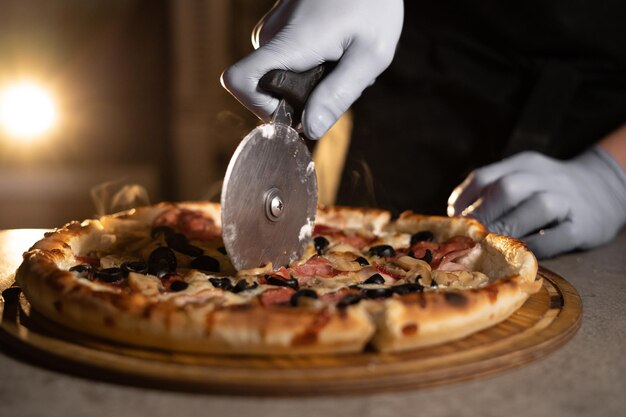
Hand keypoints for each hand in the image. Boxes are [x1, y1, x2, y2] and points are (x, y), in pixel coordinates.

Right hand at [221, 0, 403, 138]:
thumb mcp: (370, 53)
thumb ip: (338, 94)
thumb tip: (308, 130)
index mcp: (289, 43)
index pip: (239, 81)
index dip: (260, 108)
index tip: (296, 112)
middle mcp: (272, 36)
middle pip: (268, 89)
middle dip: (303, 98)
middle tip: (341, 75)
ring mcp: (275, 29)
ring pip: (281, 75)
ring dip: (312, 81)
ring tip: (343, 57)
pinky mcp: (283, 26)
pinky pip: (288, 60)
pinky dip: (313, 65)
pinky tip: (338, 48)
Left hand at [447, 148, 625, 258]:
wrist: (606, 188)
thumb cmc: (549, 190)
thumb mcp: (522, 178)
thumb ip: (492, 194)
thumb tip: (456, 222)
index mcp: (523, 164)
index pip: (483, 177)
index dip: (463, 202)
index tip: (453, 221)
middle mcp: (545, 177)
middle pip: (508, 189)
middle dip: (483, 216)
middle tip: (470, 238)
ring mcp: (566, 199)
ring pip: (538, 207)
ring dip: (508, 229)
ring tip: (491, 245)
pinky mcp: (583, 225)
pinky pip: (558, 236)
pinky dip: (536, 246)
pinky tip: (520, 253)